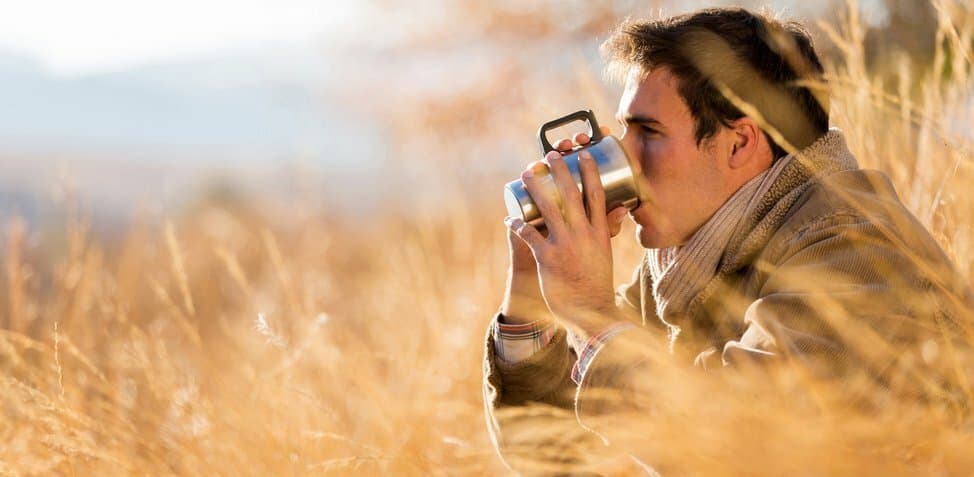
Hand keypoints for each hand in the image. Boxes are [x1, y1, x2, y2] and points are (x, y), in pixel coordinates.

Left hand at [505, 129, 627, 336]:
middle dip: (560, 171)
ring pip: (548, 209)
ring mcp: (565, 245)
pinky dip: (518, 225)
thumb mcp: (605, 252)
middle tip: (550, 155)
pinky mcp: (548, 259)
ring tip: (525, 174)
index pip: (596, 195)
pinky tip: (509, 218)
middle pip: (571, 195)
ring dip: (535, 189)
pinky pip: (530, 236)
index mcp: (599, 232)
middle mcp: (583, 235)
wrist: (591, 311)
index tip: (584, 155)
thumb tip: (619, 207)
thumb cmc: (596, 281)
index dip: (590, 172)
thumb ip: (607, 229)